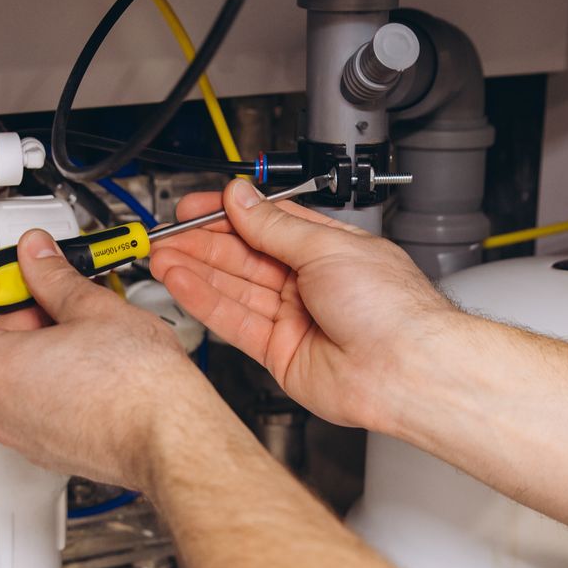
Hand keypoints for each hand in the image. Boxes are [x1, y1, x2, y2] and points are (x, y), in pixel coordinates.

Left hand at [0, 229, 228, 490]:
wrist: (173, 438)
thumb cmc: (139, 386)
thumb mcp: (91, 307)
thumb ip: (52, 276)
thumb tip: (38, 256)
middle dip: (13, 312)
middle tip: (46, 287)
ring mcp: (22, 434)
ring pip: (11, 377)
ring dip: (33, 345)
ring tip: (82, 325)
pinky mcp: (49, 449)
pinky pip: (32, 404)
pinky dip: (47, 377)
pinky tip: (87, 360)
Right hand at [148, 179, 459, 431]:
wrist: (405, 368)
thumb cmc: (391, 309)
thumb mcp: (327, 247)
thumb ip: (275, 226)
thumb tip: (243, 199)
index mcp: (328, 249)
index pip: (267, 224)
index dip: (229, 215)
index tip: (195, 206)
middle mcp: (309, 283)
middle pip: (244, 256)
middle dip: (203, 242)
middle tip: (167, 232)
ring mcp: (293, 318)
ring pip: (233, 288)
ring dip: (196, 269)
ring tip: (161, 254)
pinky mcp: (279, 353)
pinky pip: (234, 322)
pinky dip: (205, 301)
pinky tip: (182, 281)